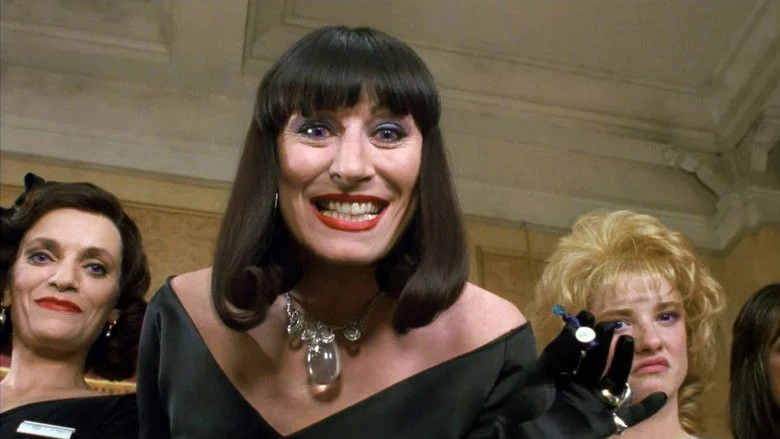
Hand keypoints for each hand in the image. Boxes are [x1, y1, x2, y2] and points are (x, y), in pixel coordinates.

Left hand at [515, 311, 666, 437]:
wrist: (524, 434)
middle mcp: (579, 387)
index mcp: (562, 374)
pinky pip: (629, 417)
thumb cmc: (526, 405)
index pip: (577, 350)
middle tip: (614, 325)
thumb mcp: (540, 373)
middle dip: (606, 342)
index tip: (589, 314)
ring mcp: (593, 404)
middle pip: (598, 361)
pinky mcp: (603, 424)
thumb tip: (576, 326)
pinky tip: (662, 395)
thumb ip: (559, 351)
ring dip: (624, 361)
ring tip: (628, 340)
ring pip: (615, 380)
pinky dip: (646, 408)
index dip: (583, 333)